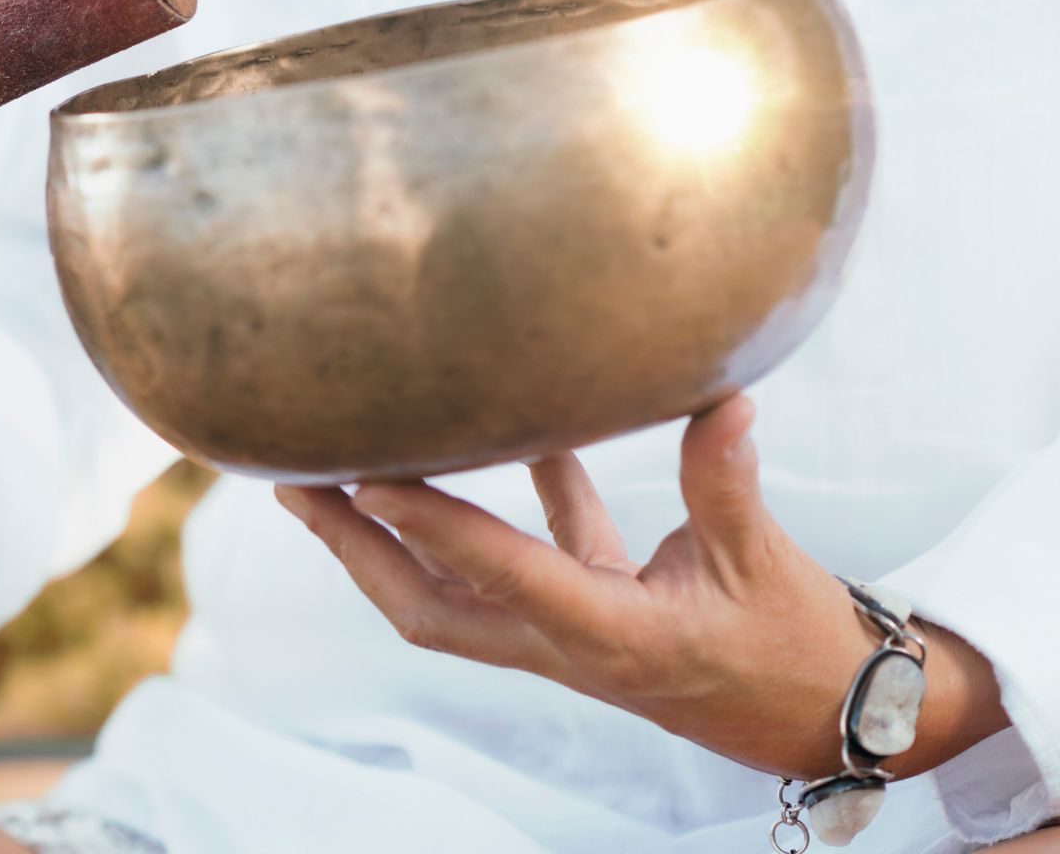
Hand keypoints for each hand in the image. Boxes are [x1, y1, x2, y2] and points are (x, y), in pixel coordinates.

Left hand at [277, 395, 1008, 779]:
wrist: (822, 718)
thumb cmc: (795, 647)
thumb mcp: (762, 563)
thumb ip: (726, 481)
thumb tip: (720, 397)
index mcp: (607, 634)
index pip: (500, 576)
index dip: (431, 526)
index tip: (364, 478)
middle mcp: (564, 641)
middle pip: (425, 606)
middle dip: (353, 551)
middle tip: (292, 485)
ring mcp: (561, 635)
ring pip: (451, 592)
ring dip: (390, 539)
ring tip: (331, 474)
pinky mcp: (583, 617)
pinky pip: (521, 560)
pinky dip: (499, 509)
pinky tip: (510, 430)